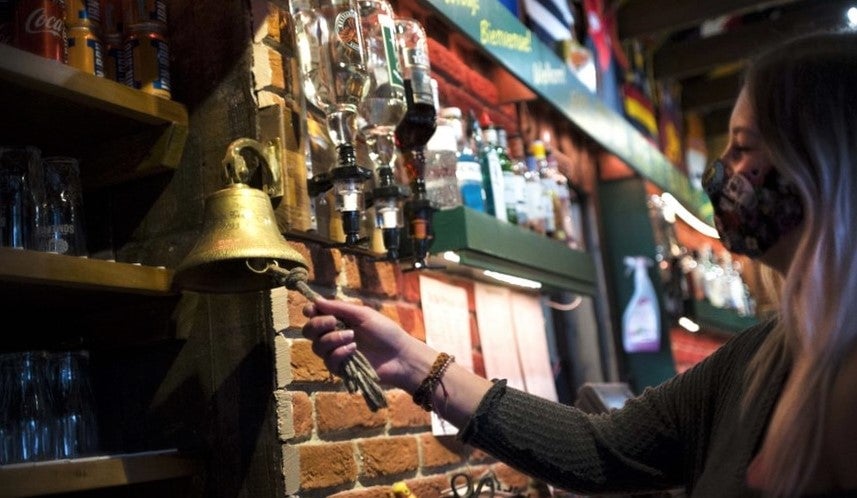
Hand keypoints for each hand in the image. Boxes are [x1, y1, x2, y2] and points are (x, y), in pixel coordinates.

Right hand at [302, 297, 430, 389]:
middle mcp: (334, 335)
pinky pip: (329, 361)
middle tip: (333, 322)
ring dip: (332, 339)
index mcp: (338, 319)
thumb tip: (315, 300)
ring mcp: (336, 352)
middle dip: (318, 325)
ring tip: (352, 337)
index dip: (309, 311)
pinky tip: (353, 349)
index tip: (313, 310)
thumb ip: (338, 308)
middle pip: (309, 331)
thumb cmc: (385, 331)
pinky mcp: (341, 369)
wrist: (400, 355)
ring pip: (317, 347)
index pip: (314, 315)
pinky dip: (339, 353)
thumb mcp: (363, 314)